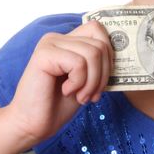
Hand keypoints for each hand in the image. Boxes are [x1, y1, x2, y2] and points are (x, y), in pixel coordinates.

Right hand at [3, 20, 112, 147]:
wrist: (32, 124)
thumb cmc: (58, 104)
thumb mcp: (86, 80)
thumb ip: (97, 62)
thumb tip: (122, 50)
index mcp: (67, 40)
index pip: (98, 29)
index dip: (109, 53)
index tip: (103, 80)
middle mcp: (57, 37)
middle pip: (100, 44)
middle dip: (103, 75)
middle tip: (91, 95)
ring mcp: (49, 43)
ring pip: (93, 53)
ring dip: (92, 82)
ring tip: (80, 96)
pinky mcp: (44, 54)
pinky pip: (78, 63)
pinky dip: (79, 82)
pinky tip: (66, 91)